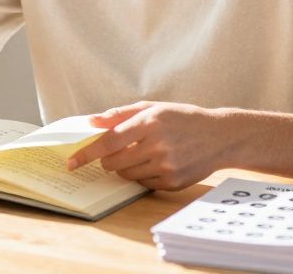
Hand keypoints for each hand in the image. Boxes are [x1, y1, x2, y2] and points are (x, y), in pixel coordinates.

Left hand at [66, 101, 231, 190]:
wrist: (220, 137)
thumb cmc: (182, 118)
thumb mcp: (153, 108)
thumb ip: (119, 115)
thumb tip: (91, 122)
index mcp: (150, 122)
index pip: (109, 142)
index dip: (87, 153)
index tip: (72, 162)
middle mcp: (158, 145)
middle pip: (114, 162)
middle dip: (108, 159)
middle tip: (116, 151)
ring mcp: (166, 166)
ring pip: (126, 174)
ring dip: (125, 167)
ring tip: (142, 153)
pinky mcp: (173, 182)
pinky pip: (142, 184)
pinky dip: (141, 175)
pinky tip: (156, 163)